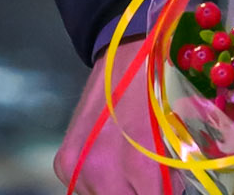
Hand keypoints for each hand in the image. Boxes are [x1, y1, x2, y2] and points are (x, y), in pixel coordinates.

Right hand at [55, 40, 167, 194]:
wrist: (124, 53)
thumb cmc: (155, 89)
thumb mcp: (170, 132)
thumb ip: (167, 172)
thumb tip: (169, 191)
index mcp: (138, 163)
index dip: (162, 194)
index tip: (165, 188)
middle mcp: (102, 170)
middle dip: (138, 192)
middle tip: (147, 180)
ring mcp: (77, 168)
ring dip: (116, 190)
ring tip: (128, 169)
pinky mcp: (63, 162)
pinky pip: (80, 189)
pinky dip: (96, 183)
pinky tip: (108, 162)